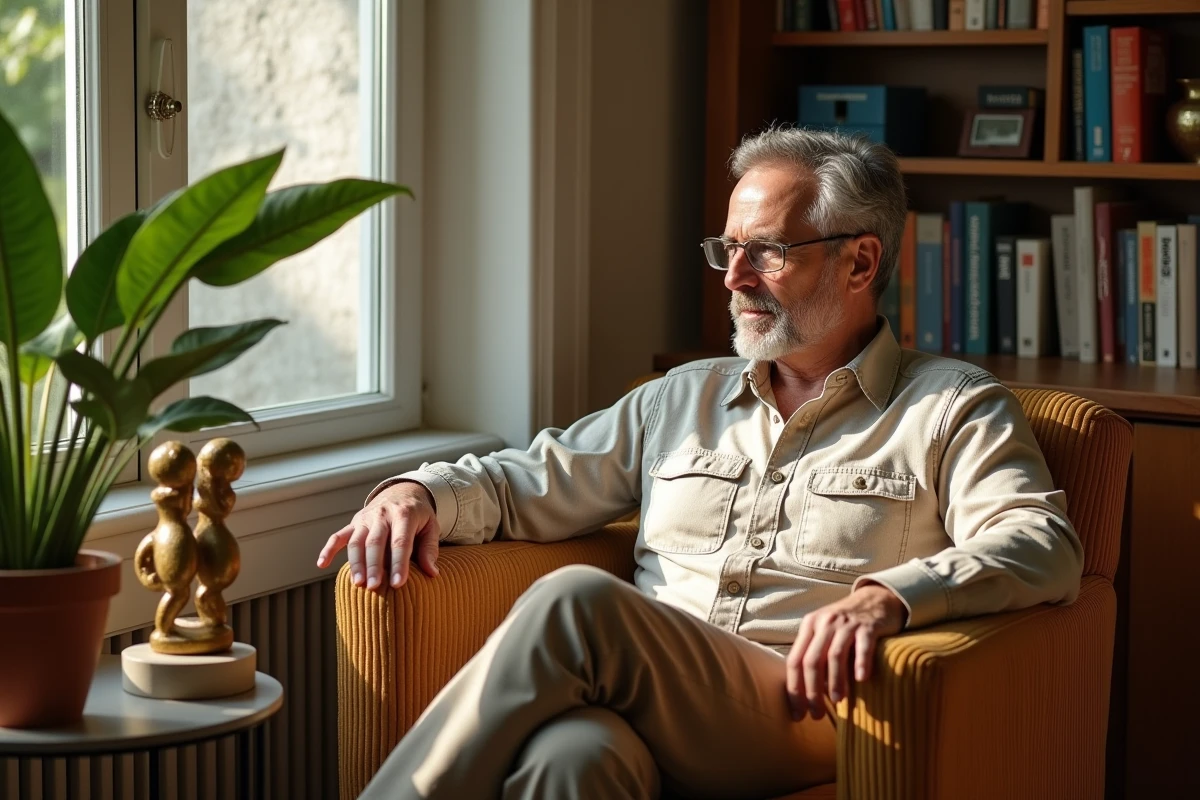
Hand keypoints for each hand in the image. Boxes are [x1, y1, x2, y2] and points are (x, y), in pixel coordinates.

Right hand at [316, 482, 440, 592]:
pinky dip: (328, 549)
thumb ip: (430, 549)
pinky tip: (321, 564)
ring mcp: (366, 518)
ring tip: (358, 583)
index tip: (397, 584)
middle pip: (375, 542)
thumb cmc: (418, 515)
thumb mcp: (431, 526)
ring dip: (356, 562)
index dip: (398, 563)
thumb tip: (432, 573)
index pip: (400, 541)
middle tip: (374, 587)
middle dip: (374, 565)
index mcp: (404, 514)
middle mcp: (382, 515)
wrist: (402, 492)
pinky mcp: (354, 523)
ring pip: (356, 541)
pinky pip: (338, 536)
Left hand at [785, 582, 906, 720]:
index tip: (798, 714)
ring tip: (838, 702)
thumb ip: (814, 656)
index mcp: (809, 626)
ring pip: (835, 655)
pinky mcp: (869, 626)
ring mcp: (847, 623)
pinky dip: (861, 663)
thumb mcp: (824, 633)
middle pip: (811, 661)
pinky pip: (863, 646)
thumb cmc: (846, 625)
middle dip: (812, 692)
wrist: (876, 599)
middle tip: (817, 714)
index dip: (794, 690)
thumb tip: (806, 695)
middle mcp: (825, 622)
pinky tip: (861, 680)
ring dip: (835, 682)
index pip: (794, 661)